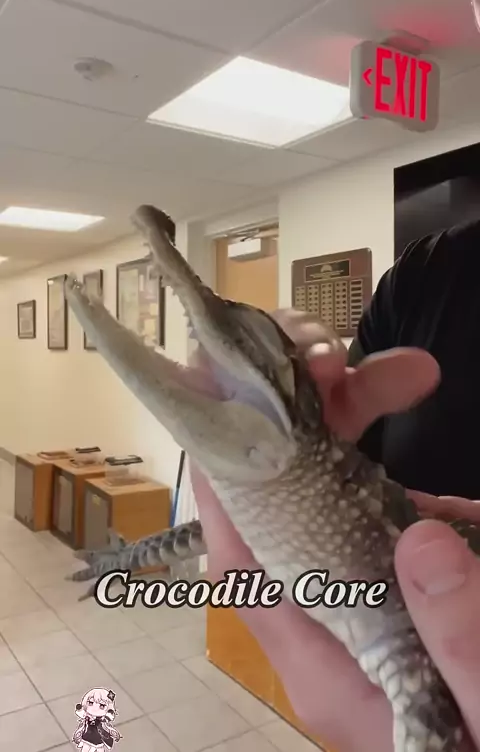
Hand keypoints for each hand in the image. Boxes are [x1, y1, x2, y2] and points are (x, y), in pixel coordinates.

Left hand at [191, 310, 479, 751]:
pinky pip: (408, 517)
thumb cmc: (477, 744)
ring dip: (364, 428)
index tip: (230, 405)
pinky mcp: (428, 586)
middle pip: (296, 509)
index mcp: (332, 665)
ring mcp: (386, 598)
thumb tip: (423, 543)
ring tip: (408, 371)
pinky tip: (447, 451)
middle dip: (308, 424)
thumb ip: (459, 641)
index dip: (228, 484)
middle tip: (335, 359)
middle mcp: (343, 621)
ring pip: (351, 498)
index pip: (250, 566)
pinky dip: (424, 479)